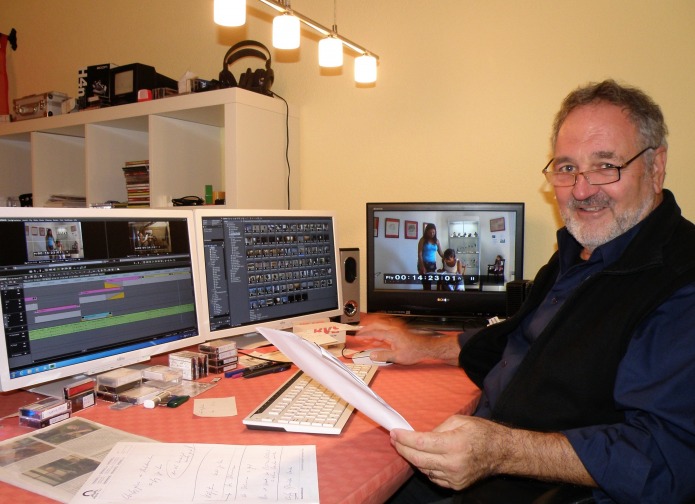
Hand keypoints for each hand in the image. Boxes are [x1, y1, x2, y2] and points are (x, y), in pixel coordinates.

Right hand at [354, 314, 459, 364]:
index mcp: (391, 334)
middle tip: (359, 333)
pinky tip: (377, 337)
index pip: (374, 332)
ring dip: (372, 328)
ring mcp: (396, 329)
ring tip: (366, 334)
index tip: (357, 337)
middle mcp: (393, 329)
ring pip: (381, 324)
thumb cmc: (414, 351)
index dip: (364, 335)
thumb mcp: (397, 357)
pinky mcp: (399, 330)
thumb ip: (383, 356)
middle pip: (376, 325)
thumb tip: (372, 355)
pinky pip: (386, 327)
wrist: (426, 347)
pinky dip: (379, 330)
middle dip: (366, 328)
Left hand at [390, 415, 506, 489]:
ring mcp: (454, 477)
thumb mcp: (459, 421)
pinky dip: (426, 467)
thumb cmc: (482, 432)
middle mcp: (453, 464)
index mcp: (454, 444)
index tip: (394, 432)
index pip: (420, 443)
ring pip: (423, 469)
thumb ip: (437, 428)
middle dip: (402, 449)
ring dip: (412, 458)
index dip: (404, 438)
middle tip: (395, 439)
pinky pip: (433, 477)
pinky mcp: (456, 485)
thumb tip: (420, 436)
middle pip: (418, 459)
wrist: (502, 452)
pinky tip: (423, 457)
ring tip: (406, 446)